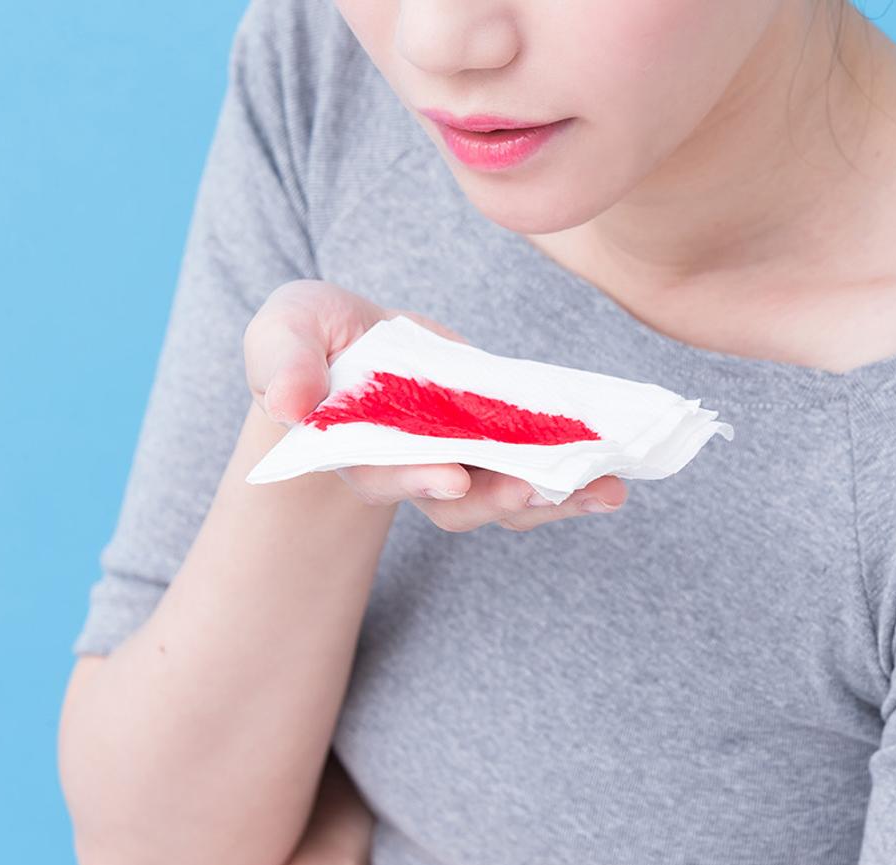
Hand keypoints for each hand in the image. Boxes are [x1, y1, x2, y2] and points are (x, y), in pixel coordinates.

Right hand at [242, 279, 626, 530]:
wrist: (353, 338)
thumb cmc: (310, 336)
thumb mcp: (284, 330)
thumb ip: (282, 363)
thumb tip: (287, 405)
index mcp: (352, 450)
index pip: (382, 473)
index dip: (415, 480)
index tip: (452, 479)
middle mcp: (410, 470)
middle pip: (456, 502)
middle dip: (498, 498)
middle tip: (537, 489)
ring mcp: (458, 461)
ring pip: (504, 496)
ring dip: (554, 500)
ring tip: (603, 491)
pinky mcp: (496, 445)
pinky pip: (535, 471)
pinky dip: (574, 479)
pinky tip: (613, 477)